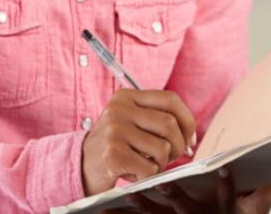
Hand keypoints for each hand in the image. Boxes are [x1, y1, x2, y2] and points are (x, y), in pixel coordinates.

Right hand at [82, 89, 196, 195]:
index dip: (187, 119)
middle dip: (178, 145)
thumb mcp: (131, 122)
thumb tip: (190, 136)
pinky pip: (149, 168)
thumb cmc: (114, 146)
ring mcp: (114, 130)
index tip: (190, 138)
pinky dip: (147, 174)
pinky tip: (133, 172)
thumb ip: (157, 120)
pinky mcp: (113, 154)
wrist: (79, 166)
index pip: (170, 99)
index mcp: (126, 96)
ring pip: (162, 148)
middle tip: (170, 157)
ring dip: (161, 163)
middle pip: (169, 123)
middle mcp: (119, 109)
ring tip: (147, 164)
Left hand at [124, 169, 270, 212]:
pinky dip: (124, 213)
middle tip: (159, 184)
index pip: (227, 199)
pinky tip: (106, 207)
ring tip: (126, 194)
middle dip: (173, 199)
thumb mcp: (254, 211)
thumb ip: (264, 193)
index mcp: (223, 213)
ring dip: (141, 208)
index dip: (226, 185)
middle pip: (185, 212)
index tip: (223, 168)